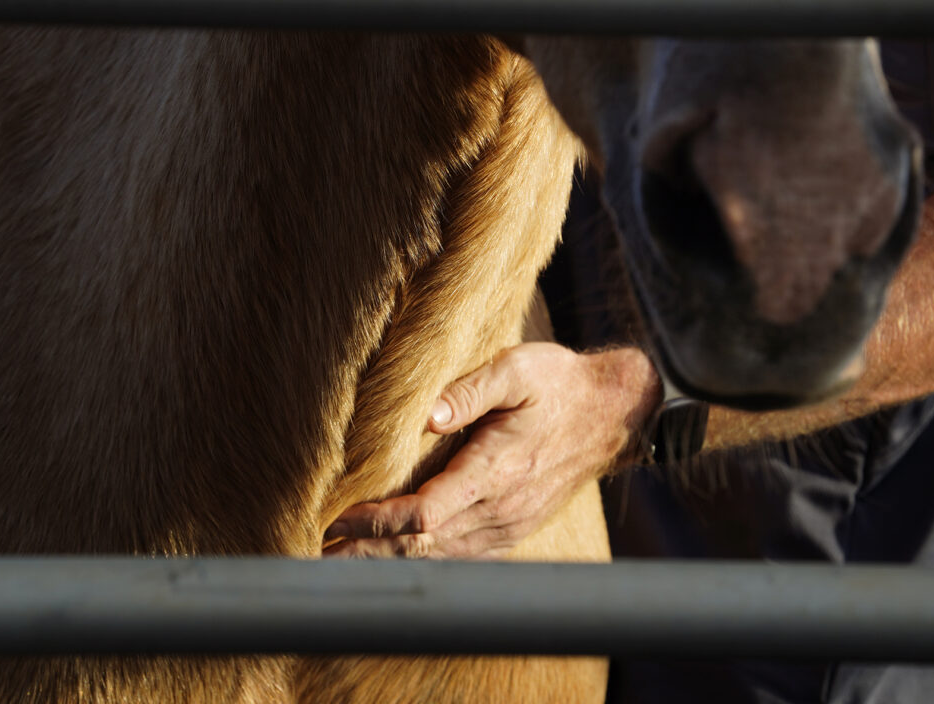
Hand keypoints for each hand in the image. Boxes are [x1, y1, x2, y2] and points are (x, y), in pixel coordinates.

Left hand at [323, 342, 659, 558]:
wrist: (613, 413)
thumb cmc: (559, 384)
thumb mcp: (518, 368)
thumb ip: (472, 389)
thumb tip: (428, 414)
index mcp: (496, 470)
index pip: (424, 514)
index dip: (378, 522)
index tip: (338, 518)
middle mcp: (501, 508)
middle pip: (423, 546)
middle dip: (370, 552)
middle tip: (320, 558)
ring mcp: (509, 524)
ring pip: (440, 558)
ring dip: (391, 561)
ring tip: (344, 565)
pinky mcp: (514, 528)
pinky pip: (462, 556)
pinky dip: (424, 562)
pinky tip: (396, 562)